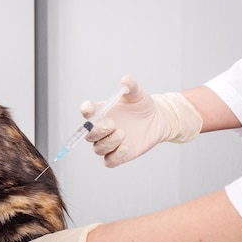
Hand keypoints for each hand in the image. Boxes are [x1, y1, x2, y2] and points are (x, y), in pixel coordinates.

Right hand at [81, 75, 202, 166]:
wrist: (156, 119)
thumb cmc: (142, 105)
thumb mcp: (138, 94)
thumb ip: (131, 87)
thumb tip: (126, 80)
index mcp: (100, 113)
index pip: (87, 113)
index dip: (85, 111)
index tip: (89, 108)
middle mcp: (100, 129)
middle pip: (89, 135)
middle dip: (98, 130)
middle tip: (112, 124)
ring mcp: (108, 144)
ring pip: (98, 149)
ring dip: (108, 142)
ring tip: (123, 133)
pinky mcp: (118, 156)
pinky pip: (109, 161)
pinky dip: (115, 156)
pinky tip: (126, 147)